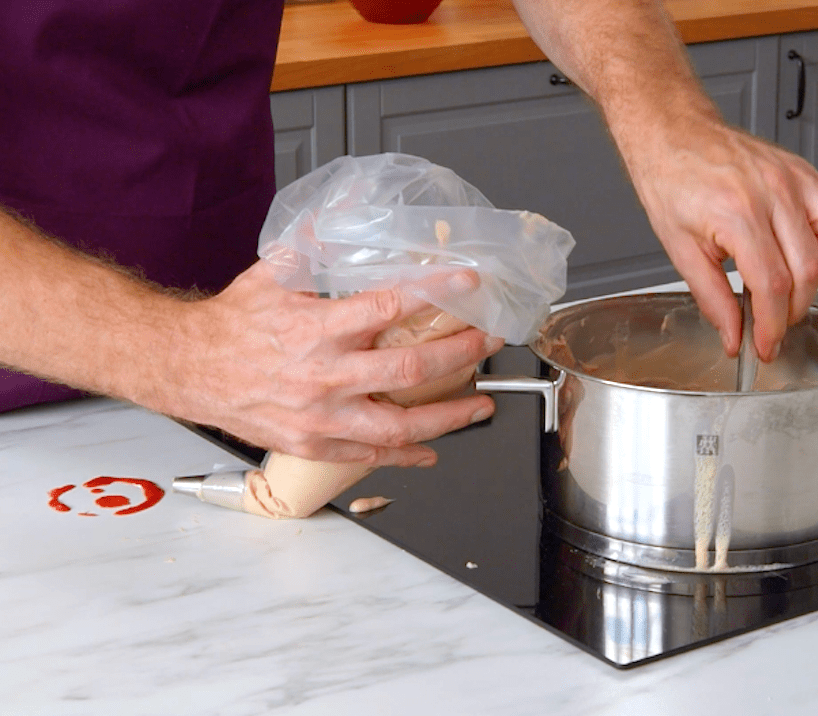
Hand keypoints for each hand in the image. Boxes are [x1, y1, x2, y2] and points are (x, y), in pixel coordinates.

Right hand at [169, 261, 502, 465]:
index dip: (435, 292)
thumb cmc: (231, 324)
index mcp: (316, 328)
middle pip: (409, 370)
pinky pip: (368, 456)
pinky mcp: (312, 443)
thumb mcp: (271, 274)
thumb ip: (315, 246)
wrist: (186, 368)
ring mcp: (319, 416)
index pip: (390, 307)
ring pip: (398, 425)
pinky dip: (405, 455)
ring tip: (481, 405)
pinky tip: (432, 449)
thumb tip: (349, 209)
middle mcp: (323, 375)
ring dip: (449, 417)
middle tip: (489, 342)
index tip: (467, 282)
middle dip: (460, 354)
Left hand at [624, 117, 817, 361]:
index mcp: (737, 212)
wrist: (674, 135)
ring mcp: (793, 179)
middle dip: (790, 312)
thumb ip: (712, 299)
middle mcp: (771, 192)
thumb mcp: (681, 250)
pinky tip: (798, 250)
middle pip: (805, 272)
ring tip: (781, 283)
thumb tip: (734, 335)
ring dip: (811, 280)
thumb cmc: (672, 181)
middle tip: (770, 325)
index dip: (771, 326)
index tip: (765, 346)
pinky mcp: (804, 172)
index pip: (771, 285)